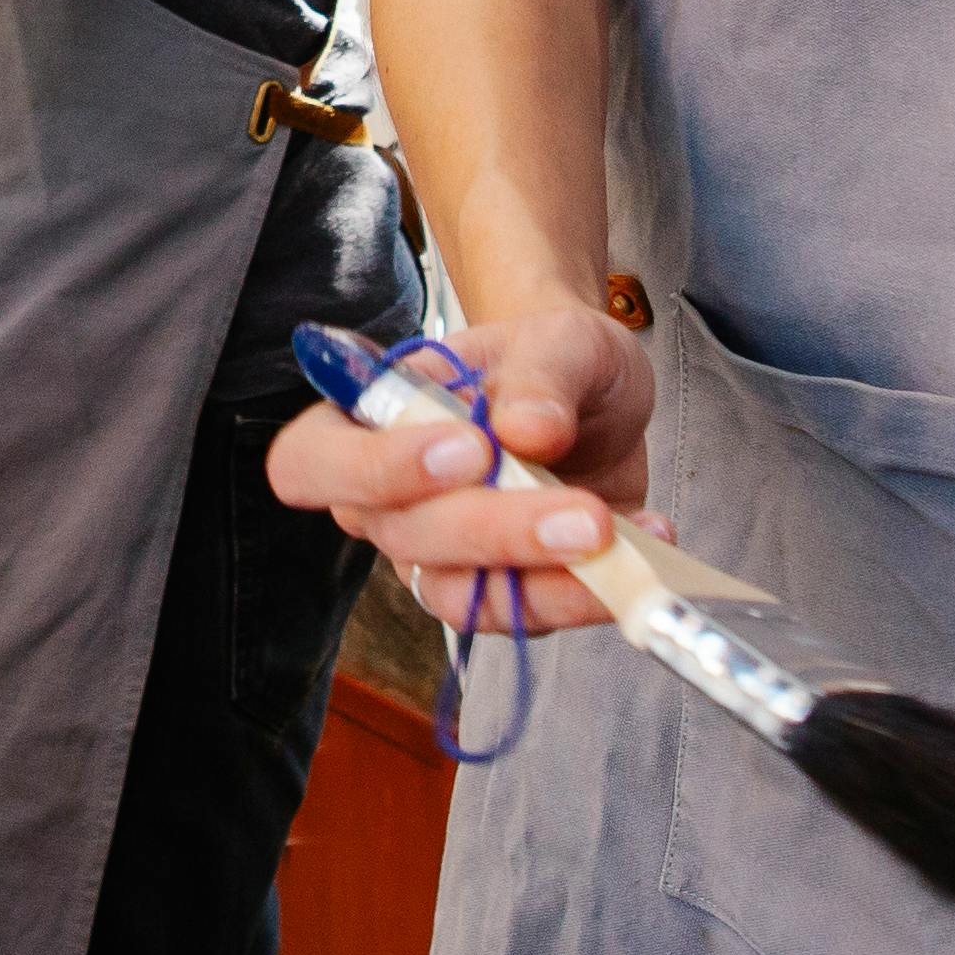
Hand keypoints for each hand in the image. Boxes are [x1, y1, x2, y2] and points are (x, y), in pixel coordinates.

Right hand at [264, 307, 657, 633]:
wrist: (596, 396)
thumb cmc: (550, 359)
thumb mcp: (561, 338)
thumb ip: (541, 372)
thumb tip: (526, 428)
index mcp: (368, 421)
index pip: (310, 463)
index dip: (373, 469)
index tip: (469, 449)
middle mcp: (388, 500)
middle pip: (401, 536)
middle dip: (493, 528)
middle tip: (582, 512)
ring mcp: (441, 557)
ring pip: (456, 595)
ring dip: (542, 578)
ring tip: (616, 535)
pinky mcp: (503, 593)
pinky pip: (524, 616)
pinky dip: (589, 591)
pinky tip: (644, 540)